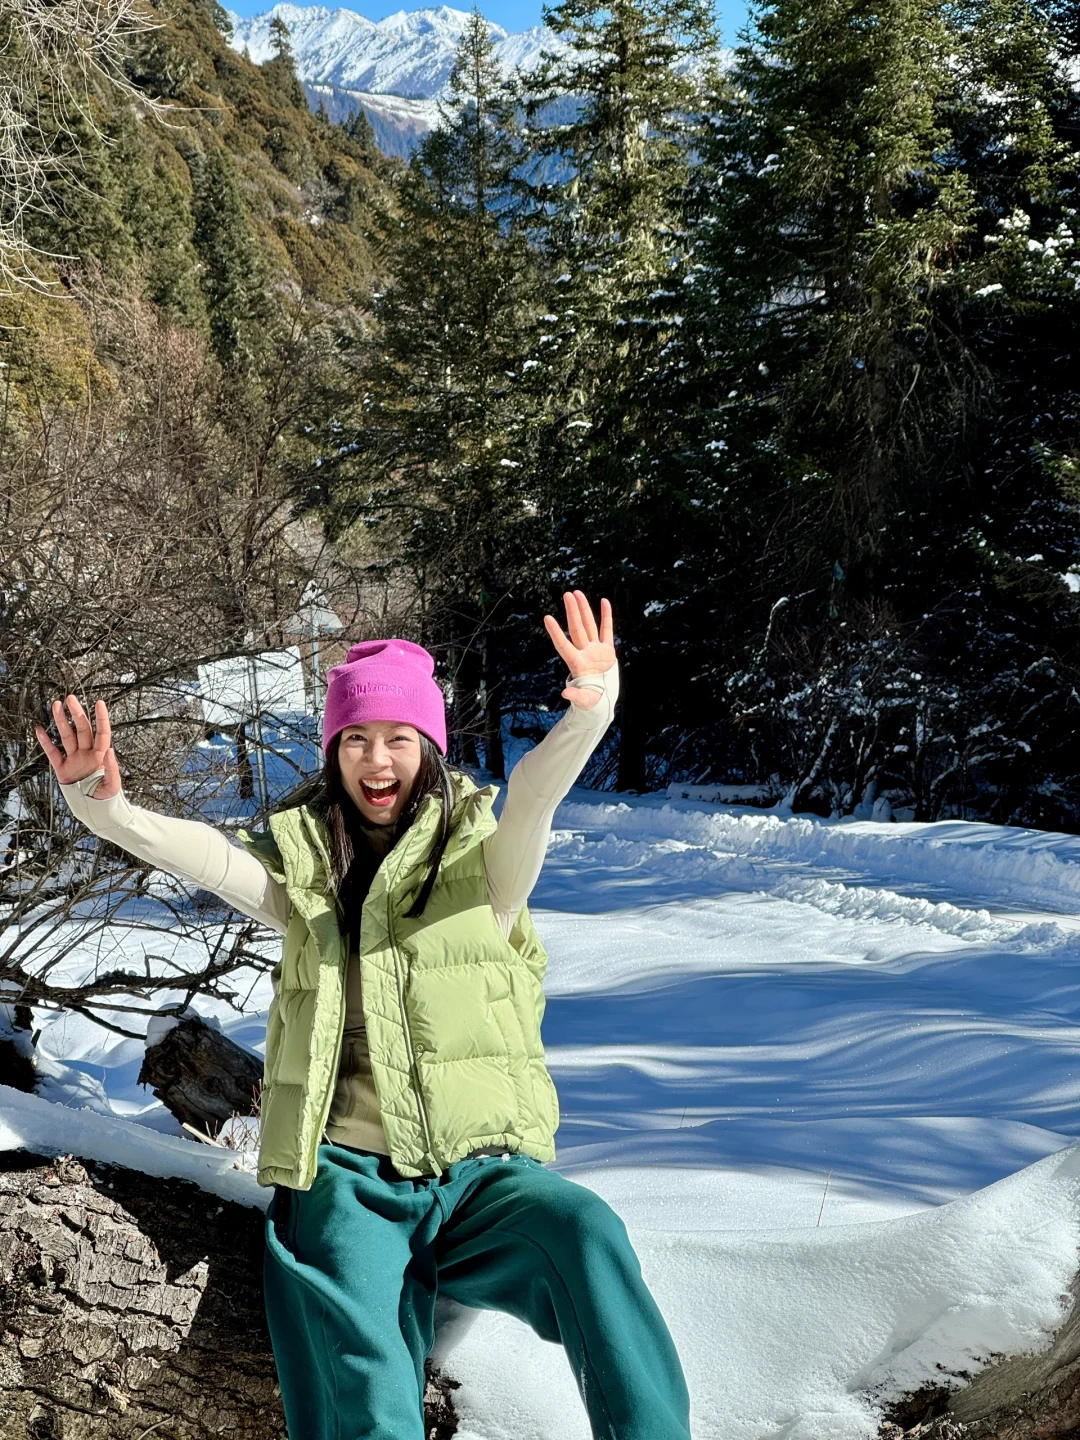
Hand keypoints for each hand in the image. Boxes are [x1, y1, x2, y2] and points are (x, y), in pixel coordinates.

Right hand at [34, 694, 121, 798]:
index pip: (102, 733)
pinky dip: (46, 742)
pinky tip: (41, 729)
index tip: (100, 703)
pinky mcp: (62, 768)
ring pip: (67, 736)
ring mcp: (74, 759)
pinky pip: (53, 752)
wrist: (94, 810)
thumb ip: (112, 768)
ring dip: (61, 721)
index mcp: (101, 756)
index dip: (101, 718)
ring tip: (56, 705)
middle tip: (71, 698)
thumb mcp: (113, 786)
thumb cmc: (107, 797)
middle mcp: (87, 754)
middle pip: (82, 729)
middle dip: (77, 713)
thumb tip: (110, 750)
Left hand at [543, 591, 615, 709]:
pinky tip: (603, 601)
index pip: (564, 645)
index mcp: (577, 664)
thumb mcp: (584, 701)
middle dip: (572, 611)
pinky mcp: (607, 651)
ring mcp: (596, 650)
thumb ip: (576, 697)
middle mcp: (584, 653)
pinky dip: (606, 616)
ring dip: (583, 609)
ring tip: (577, 593)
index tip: (547, 618)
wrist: (601, 700)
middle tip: (567, 594)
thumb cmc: (591, 702)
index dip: (556, 632)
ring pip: (589, 625)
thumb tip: (565, 694)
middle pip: (577, 629)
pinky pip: (607, 630)